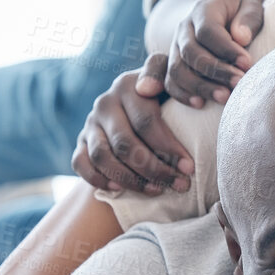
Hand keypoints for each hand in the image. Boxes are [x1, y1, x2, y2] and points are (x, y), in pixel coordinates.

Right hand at [71, 68, 194, 195]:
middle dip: (155, 169)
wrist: (134, 101)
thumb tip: (195, 102)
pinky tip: (121, 191)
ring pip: (102, 157)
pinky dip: (98, 179)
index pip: (146, 121)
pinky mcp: (80, 141)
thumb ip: (178, 86)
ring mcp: (90, 123)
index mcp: (128, 86)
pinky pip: (80, 163)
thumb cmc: (163, 96)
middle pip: (125, 143)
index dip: (169, 148)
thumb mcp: (171, 83)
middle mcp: (105, 103)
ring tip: (156, 190)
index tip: (189, 168)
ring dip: (130, 179)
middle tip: (179, 184)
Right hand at [162, 0, 264, 107]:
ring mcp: (175, 47)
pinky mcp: (173, 65)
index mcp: (202, 10)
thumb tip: (241, 37)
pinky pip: (170, 82)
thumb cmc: (241, 15)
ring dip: (200, 86)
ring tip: (225, 98)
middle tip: (240, 84)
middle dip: (216, 71)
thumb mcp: (250, 8)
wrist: (220, 17)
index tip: (247, 63)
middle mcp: (184, 28)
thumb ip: (248, 19)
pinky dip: (182, 95)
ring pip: (178, 69)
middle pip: (191, 52)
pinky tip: (200, 104)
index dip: (227, 49)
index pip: (208, 30)